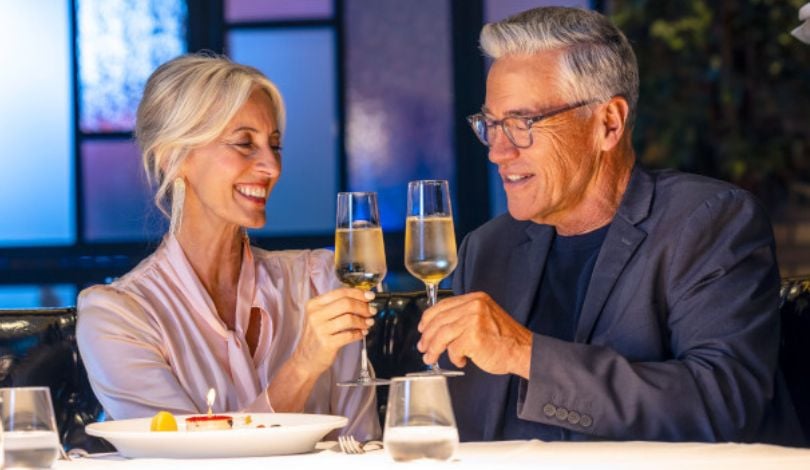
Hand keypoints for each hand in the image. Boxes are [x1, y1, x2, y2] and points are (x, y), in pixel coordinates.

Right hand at [292, 288, 375, 375]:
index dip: (358, 293)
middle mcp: (315, 315)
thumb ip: (338, 307)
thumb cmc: (317, 337)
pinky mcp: (326, 343)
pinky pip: (349, 335)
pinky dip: (359, 334)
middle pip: (346, 303)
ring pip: (349, 319)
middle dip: (363, 307)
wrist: (305, 360)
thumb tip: (363, 301)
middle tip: (371, 311)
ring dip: (363, 321)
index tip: (370, 296)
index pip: (340, 292)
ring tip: (368, 324)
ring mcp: (320, 329)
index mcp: (314, 304)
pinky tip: (362, 333)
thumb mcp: (321, 317)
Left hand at [417, 292, 531, 377]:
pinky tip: (461, 361)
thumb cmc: (505, 339)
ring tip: (431, 358)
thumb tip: (436, 327)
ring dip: (434, 349)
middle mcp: (474, 306)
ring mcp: (473, 320)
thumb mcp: (484, 317)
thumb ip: (463, 316)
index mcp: (475, 299)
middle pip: (439, 320)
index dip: (428, 318)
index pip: (442, 305)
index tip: (422, 328)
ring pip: (441, 335)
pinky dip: (454, 358)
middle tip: (423, 347)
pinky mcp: (473, 337)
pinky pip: (453, 349)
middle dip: (427, 337)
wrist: (524, 350)